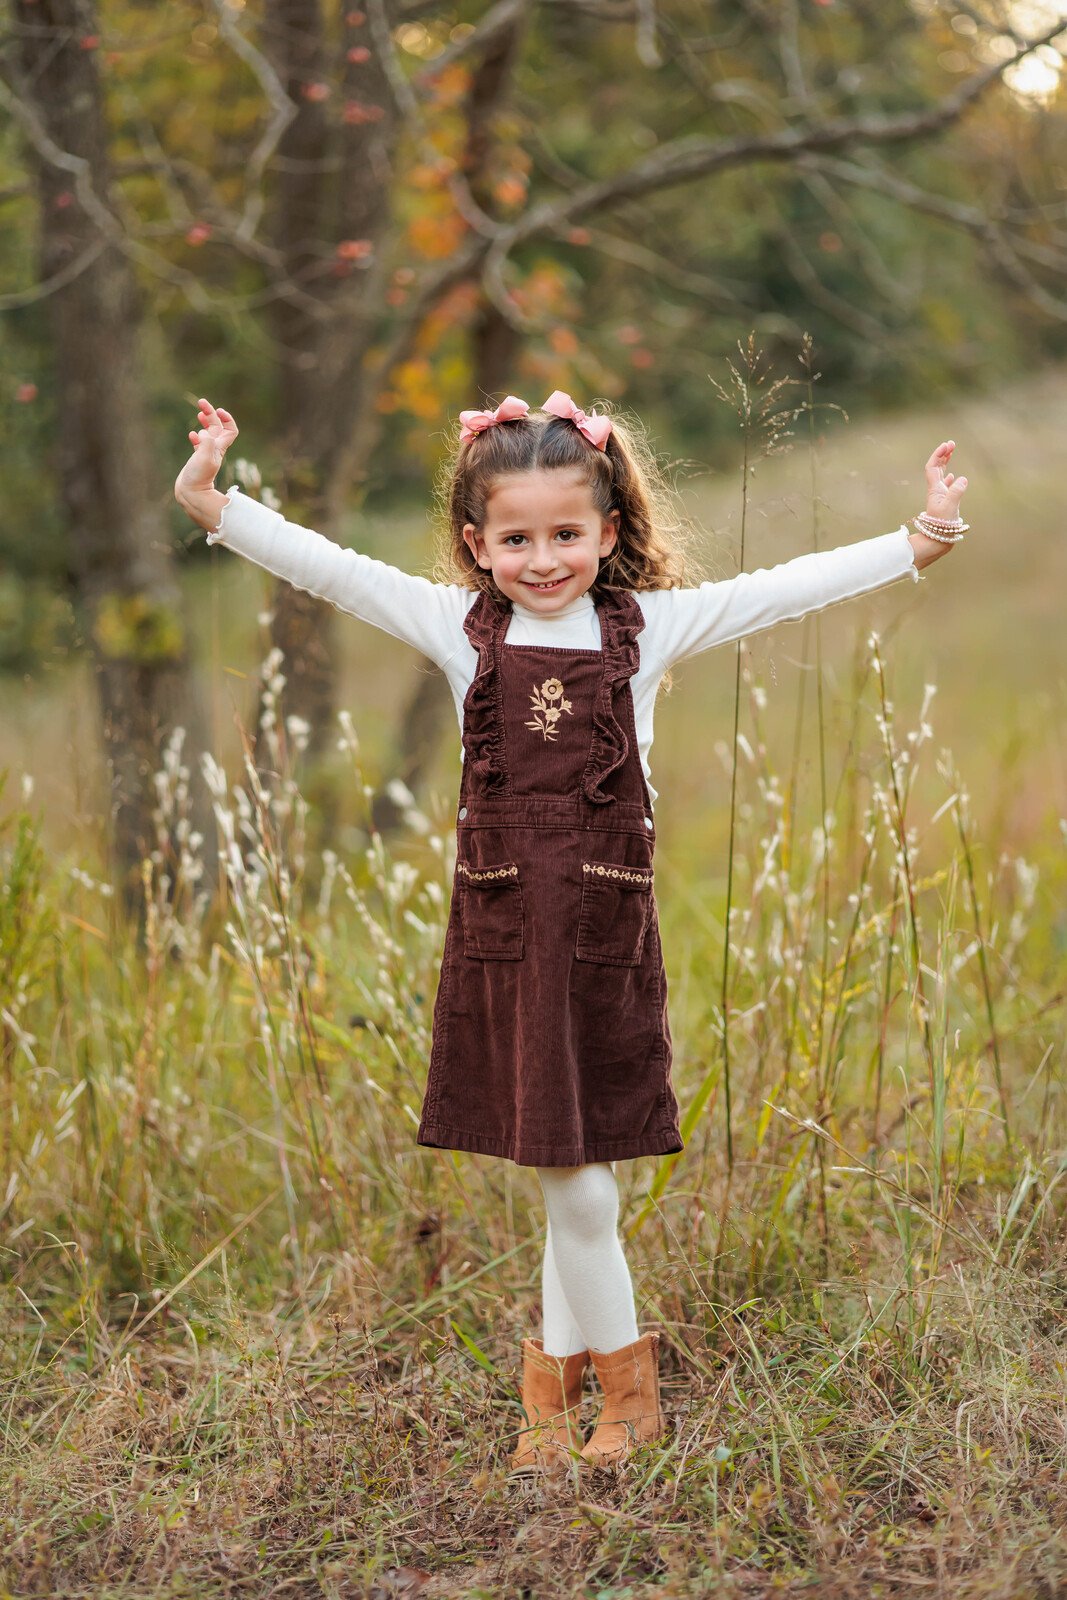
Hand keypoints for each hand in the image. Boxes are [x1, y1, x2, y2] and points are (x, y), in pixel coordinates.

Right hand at [174, 397, 238, 506]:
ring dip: (205, 422)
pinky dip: (196, 436)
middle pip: (218, 427)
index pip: (230, 430)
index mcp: (219, 447)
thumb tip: (205, 433)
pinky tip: (192, 435)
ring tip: (199, 413)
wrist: (191, 494)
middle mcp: (214, 449)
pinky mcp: (197, 459)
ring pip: (209, 434)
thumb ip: (206, 443)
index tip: (218, 411)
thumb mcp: (204, 458)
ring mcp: (206, 454)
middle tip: (201, 402)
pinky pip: (199, 444)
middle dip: (211, 414)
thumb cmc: (198, 477)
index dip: (227, 418)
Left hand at [908, 440, 968, 569]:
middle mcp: (936, 491)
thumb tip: (962, 479)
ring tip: (951, 452)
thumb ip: (956, 491)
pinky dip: (949, 478)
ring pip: (941, 475)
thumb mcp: (951, 506)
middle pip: (936, 468)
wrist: (937, 539)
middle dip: (943, 455)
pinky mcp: (945, 503)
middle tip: (951, 444)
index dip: (938, 455)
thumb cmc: (942, 524)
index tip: (947, 445)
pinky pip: (946, 486)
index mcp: (935, 489)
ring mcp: (940, 496)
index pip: (932, 467)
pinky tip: (953, 476)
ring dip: (945, 463)